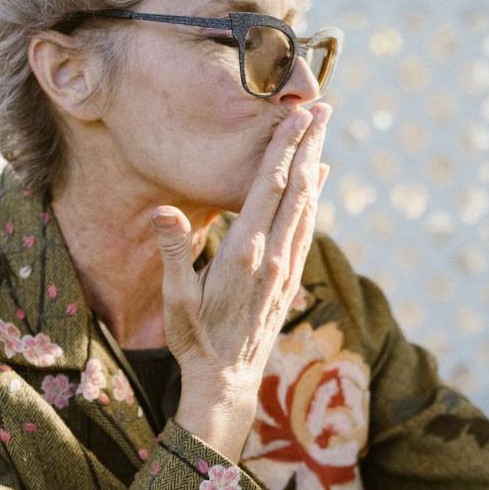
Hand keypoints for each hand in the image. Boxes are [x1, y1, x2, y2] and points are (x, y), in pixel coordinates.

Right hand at [151, 103, 330, 459]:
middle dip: (310, 145)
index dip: (285, 147)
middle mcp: (274, 255)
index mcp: (246, 252)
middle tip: (324, 107)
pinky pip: (308, 227)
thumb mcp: (176, 299)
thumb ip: (173, 252)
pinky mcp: (290, 279)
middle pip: (298, 188)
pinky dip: (316, 198)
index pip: (270, 187)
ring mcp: (286, 267)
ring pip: (309, 205)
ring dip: (316, 165)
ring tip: (323, 132)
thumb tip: (164, 210)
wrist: (227, 382)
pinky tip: (320, 182)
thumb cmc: (195, 339)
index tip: (298, 114)